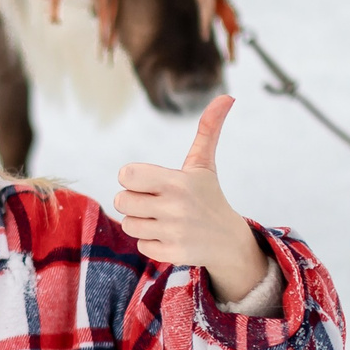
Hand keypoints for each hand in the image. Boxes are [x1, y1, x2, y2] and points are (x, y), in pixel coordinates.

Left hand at [111, 96, 269, 302]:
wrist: (228, 240)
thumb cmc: (208, 196)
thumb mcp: (204, 164)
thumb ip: (208, 130)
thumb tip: (227, 96)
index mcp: (177, 181)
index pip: (126, 175)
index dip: (133, 178)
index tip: (149, 182)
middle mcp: (174, 207)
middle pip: (121, 201)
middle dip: (133, 201)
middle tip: (155, 202)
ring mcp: (173, 232)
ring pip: (127, 223)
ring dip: (140, 221)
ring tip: (162, 219)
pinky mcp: (172, 253)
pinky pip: (140, 245)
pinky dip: (150, 241)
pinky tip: (169, 236)